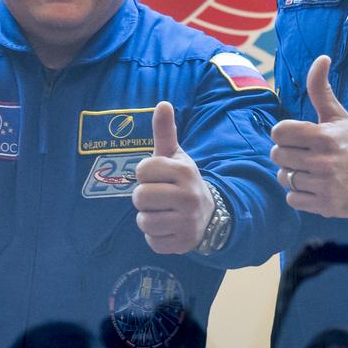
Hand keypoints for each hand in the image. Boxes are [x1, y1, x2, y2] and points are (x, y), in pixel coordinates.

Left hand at [132, 102, 211, 254]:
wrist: (208, 214)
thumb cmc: (182, 181)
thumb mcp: (174, 156)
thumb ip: (165, 132)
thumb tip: (162, 103)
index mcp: (184, 171)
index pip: (142, 170)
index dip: (145, 174)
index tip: (158, 177)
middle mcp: (188, 196)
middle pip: (139, 198)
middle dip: (144, 198)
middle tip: (159, 197)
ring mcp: (187, 222)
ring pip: (143, 222)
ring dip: (148, 218)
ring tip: (163, 212)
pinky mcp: (183, 244)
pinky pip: (152, 241)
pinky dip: (155, 236)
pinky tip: (168, 227)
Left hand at [270, 55, 347, 216]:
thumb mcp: (338, 116)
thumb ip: (321, 89)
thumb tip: (321, 57)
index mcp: (324, 136)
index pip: (279, 132)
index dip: (283, 134)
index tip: (296, 137)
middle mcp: (324, 161)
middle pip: (277, 155)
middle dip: (286, 155)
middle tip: (304, 155)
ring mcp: (325, 184)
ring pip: (283, 178)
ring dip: (293, 176)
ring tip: (311, 172)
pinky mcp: (327, 205)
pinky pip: (292, 199)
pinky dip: (299, 195)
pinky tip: (315, 188)